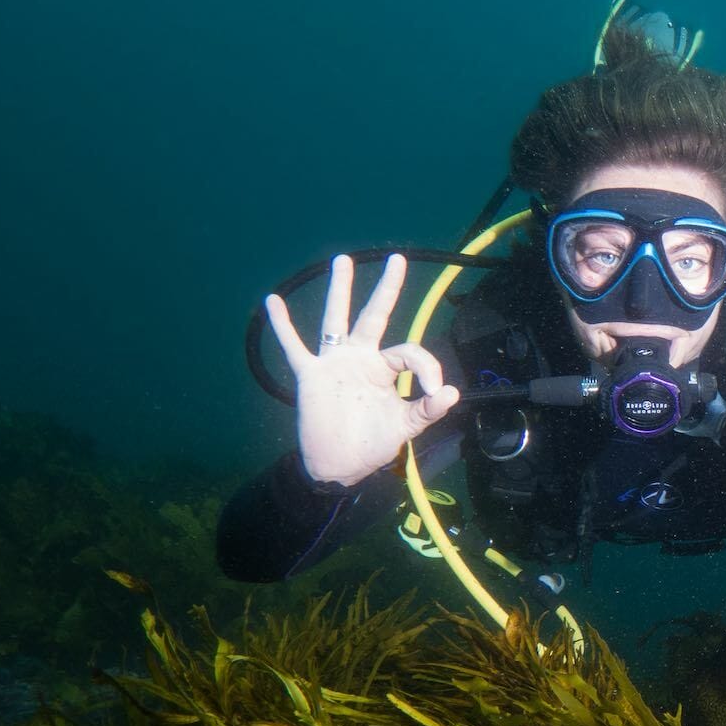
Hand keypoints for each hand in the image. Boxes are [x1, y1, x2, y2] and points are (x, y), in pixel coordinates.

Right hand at [266, 254, 458, 486]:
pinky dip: (282, 326)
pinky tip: (272, 300)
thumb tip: (452, 392)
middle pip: (375, 316)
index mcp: (386, 369)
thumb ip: (428, 410)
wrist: (339, 467)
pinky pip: (294, 347)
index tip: (435, 392)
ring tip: (343, 260)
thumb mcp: (405, 427)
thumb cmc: (371, 444)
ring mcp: (335, 363)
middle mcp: (361, 359)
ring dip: (340, 290)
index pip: (409, 352)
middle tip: (397, 259)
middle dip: (387, 289)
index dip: (427, 368)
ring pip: (336, 319)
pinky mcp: (311, 376)